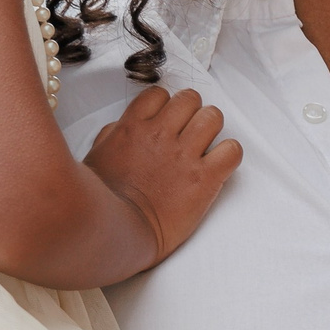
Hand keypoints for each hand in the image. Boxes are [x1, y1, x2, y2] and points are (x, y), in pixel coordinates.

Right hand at [84, 87, 241, 266]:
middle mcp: (160, 134)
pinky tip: (218, 166)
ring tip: (204, 147)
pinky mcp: (205, 178)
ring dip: (211, 129)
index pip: (159, 93)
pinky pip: (232, 150)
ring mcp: (184, 155)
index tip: (167, 120)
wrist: (118, 236)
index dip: (166, 105)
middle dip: (191, 112)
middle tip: (188, 132)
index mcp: (132, 127)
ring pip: (214, 117)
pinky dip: (229, 155)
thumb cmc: (102, 202)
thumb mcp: (96, 158)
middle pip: (190, 99)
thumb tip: (125, 126)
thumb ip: (114, 135)